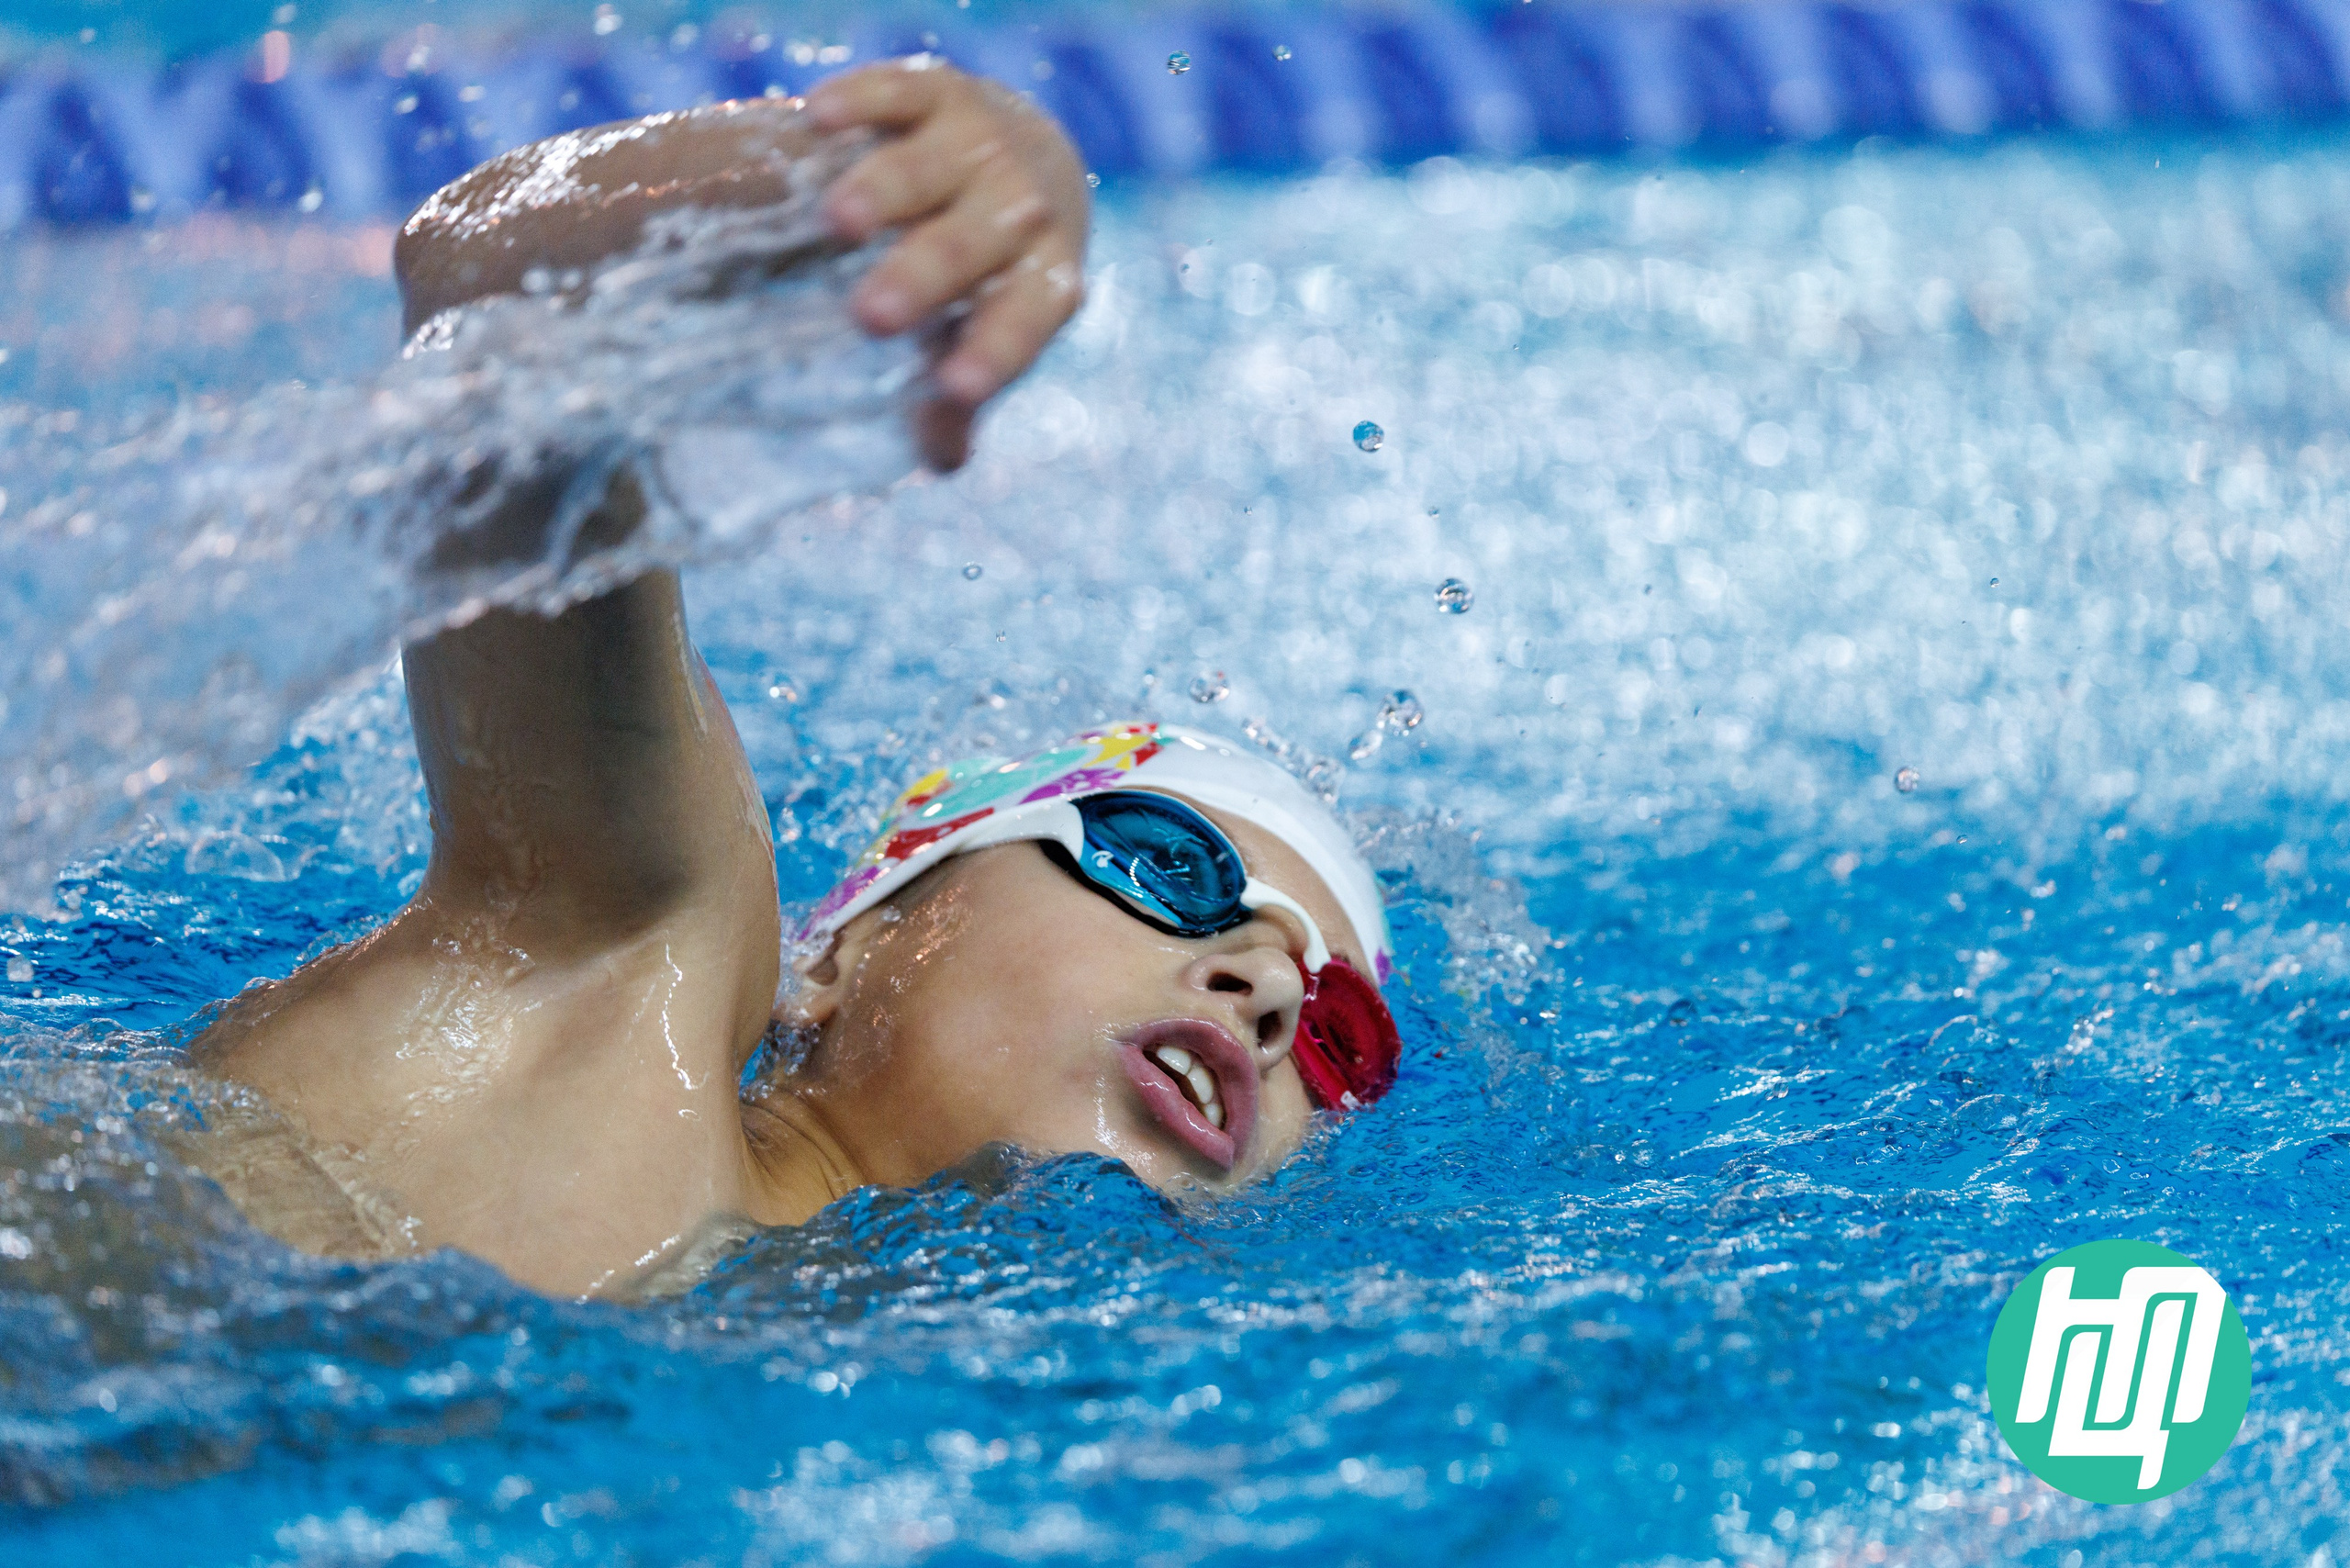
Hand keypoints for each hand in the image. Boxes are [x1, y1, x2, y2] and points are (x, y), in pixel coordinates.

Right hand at [807, 57, 1091, 469]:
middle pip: (969, 245)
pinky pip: (900, 89)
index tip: (954, 389)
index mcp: (1043, 277)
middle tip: (870, 317)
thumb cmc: (990, 276)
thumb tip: (942, 459)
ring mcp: (980, 143)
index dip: (992, 354)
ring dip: (887, 193)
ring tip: (837, 221)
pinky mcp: (936, 89)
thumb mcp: (980, 330)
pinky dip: (864, 100)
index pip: (1024, 319)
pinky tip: (818, 118)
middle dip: (922, 278)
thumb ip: (956, 395)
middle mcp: (1021, 207)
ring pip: (931, 168)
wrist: (1029, 156)